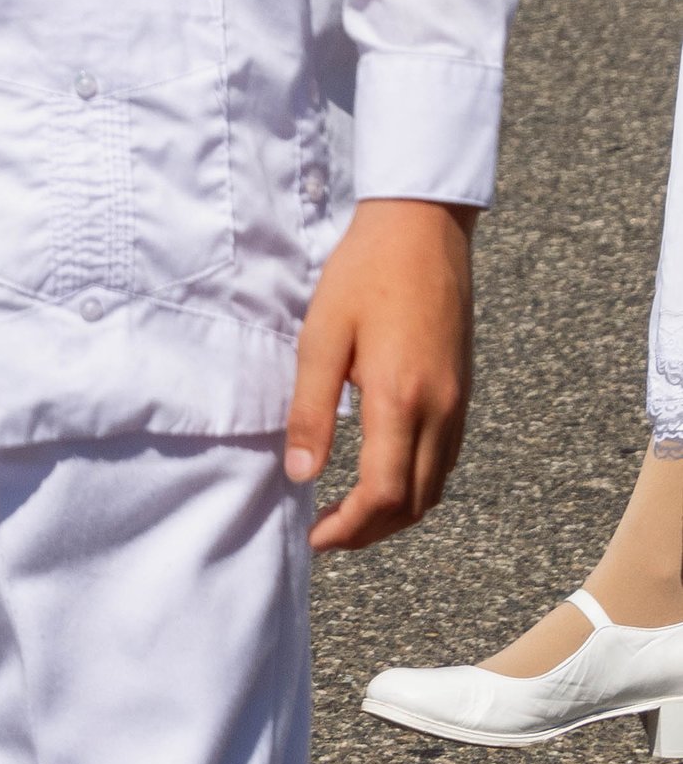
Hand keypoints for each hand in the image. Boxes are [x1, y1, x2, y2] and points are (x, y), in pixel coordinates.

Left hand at [285, 197, 474, 550]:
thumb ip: (311, 409)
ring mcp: (459, 404)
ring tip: (350, 512)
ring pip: (435, 488)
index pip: (383, 496)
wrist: (422, 227)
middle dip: (370, 532)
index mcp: (400, 399)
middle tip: (326, 532)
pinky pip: (445, 460)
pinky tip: (385, 473)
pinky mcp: (464, 393)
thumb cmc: (364, 273)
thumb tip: (300, 475)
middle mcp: (439, 412)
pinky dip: (417, 484)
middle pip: (414, 505)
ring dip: (396, 513)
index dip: (349, 529)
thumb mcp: (321, 334)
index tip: (314, 536)